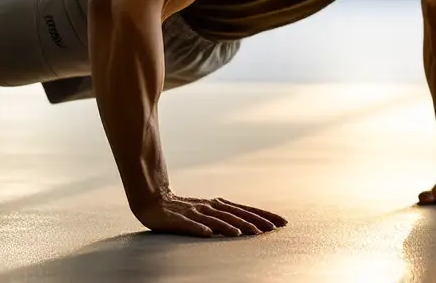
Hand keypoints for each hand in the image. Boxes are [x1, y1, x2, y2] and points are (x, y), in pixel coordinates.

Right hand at [132, 193, 287, 237]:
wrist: (152, 201)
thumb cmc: (182, 210)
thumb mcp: (207, 212)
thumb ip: (224, 218)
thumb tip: (246, 226)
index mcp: (218, 205)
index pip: (245, 210)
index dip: (264, 215)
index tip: (283, 222)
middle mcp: (210, 207)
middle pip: (236, 214)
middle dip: (255, 221)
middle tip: (273, 229)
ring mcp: (195, 213)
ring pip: (218, 220)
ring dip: (234, 226)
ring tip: (249, 233)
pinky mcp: (179, 219)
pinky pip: (191, 225)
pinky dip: (201, 228)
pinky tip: (210, 234)